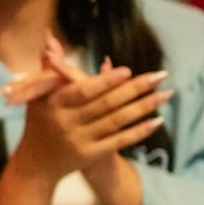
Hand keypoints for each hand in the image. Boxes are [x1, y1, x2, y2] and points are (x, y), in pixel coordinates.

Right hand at [9, 55, 171, 185]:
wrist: (37, 165)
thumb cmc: (40, 123)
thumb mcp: (38, 96)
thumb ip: (49, 67)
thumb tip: (50, 39)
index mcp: (54, 104)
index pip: (84, 91)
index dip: (106, 81)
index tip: (128, 70)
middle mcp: (67, 123)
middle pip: (106, 104)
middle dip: (136, 88)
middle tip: (160, 75)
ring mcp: (80, 141)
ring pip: (117, 121)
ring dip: (144, 107)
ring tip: (166, 94)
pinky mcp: (91, 156)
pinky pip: (120, 141)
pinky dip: (140, 131)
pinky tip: (158, 121)